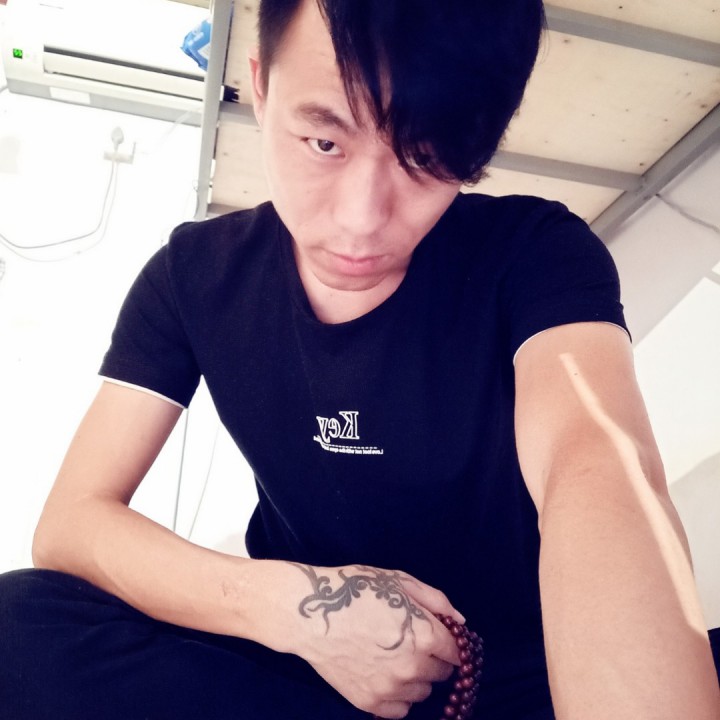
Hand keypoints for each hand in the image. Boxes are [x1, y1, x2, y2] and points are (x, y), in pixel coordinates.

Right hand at [285, 563, 464, 718]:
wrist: (312, 614)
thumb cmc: (356, 591)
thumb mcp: (399, 581)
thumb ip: (436, 601)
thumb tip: (460, 622)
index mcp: (424, 635)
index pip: (456, 652)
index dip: (448, 642)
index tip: (437, 637)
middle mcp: (412, 667)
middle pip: (442, 673)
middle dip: (432, 658)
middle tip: (409, 641)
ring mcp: (391, 688)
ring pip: (422, 691)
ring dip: (416, 678)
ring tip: (393, 656)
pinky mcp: (370, 703)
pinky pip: (401, 709)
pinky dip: (398, 695)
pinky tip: (383, 675)